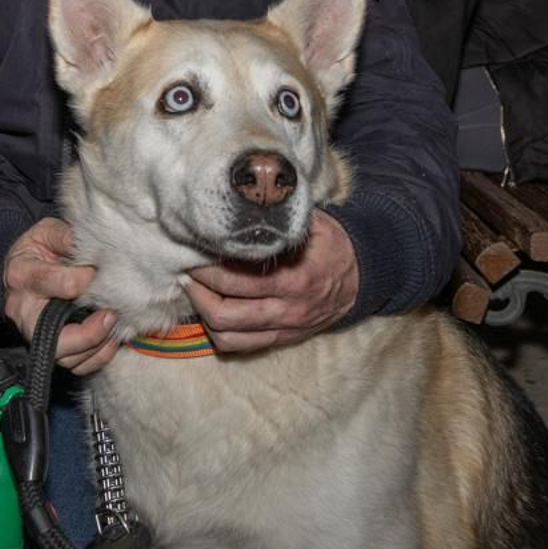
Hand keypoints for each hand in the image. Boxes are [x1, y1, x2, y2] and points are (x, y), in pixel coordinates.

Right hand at [2, 217, 119, 375]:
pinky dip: (97, 357)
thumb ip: (65, 236)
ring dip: (98, 345)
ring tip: (113, 324)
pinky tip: (109, 339)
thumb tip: (93, 246)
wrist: (18, 273)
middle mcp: (23, 311)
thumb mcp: (45, 232)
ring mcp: (33, 335)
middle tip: (111, 315)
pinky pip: (75, 366)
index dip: (84, 279)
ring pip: (68, 357)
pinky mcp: (47, 350)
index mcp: (22, 275)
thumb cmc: (36, 252)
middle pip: (56, 337)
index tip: (98, 271)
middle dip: (90, 332)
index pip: (55, 283)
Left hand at [183, 209, 358, 353]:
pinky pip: (239, 346)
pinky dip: (218, 331)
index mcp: (294, 278)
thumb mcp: (311, 223)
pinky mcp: (282, 339)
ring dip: (203, 312)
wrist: (362, 276)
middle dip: (197, 288)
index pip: (236, 279)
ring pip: (227, 334)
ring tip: (194, 289)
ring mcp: (284, 328)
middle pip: (224, 310)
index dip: (206, 268)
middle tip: (186, 268)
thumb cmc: (329, 243)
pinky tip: (209, 310)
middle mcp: (287, 309)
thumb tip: (240, 202)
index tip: (192, 250)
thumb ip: (278, 219)